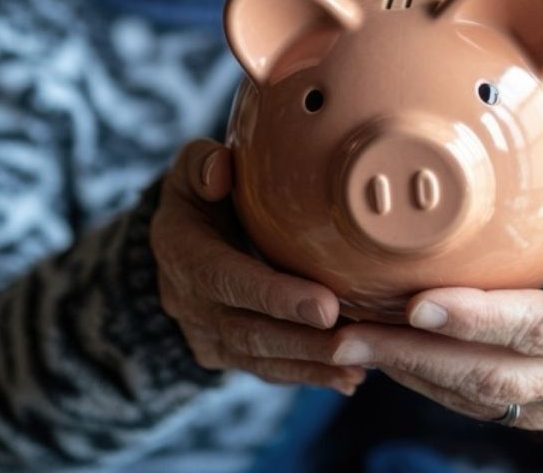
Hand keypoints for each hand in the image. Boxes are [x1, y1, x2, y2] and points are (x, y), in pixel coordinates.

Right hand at [151, 139, 365, 394]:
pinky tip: (351, 378)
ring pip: (260, 359)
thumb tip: (221, 171)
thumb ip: (202, 163)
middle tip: (356, 341)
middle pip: (248, 331)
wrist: (178, 242)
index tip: (324, 304)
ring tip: (365, 362)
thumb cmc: (200, 195)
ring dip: (312, 365)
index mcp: (182, 252)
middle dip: (303, 340)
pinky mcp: (226, 355)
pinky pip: (267, 372)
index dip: (273, 295)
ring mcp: (206, 334)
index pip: (225, 279)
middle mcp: (189, 302)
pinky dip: (309, 376)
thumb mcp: (190, 170)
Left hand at [328, 155, 542, 427]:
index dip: (482, 319)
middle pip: (492, 375)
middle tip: (349, 333)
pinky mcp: (526, 407)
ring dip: (404, 370)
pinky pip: (465, 401)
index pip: (542, 328)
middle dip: (417, 357)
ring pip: (470, 396)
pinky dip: (416, 377)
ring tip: (341, 340)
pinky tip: (371, 348)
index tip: (422, 304)